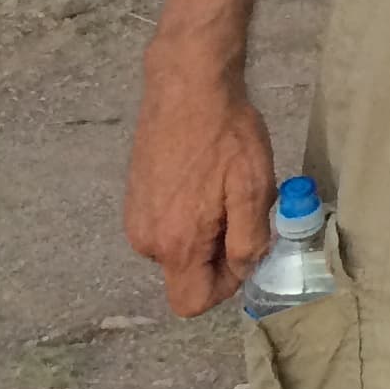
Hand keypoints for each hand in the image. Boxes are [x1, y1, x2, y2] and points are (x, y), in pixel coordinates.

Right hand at [126, 56, 277, 315]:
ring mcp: (136, 218)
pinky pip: (168, 224)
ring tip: (226, 186)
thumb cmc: (225, 136)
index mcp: (175, 244)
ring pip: (180, 247)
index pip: (192, 301)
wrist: (187, 87)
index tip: (248, 253)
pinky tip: (207, 177)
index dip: (226, 287)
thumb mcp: (253, 189)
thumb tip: (244, 271)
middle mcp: (146, 240)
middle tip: (243, 208)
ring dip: (208, 229)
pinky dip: (191, 212)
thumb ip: (248, 241)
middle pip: (187, 273)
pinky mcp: (136, 198)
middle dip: (220, 252)